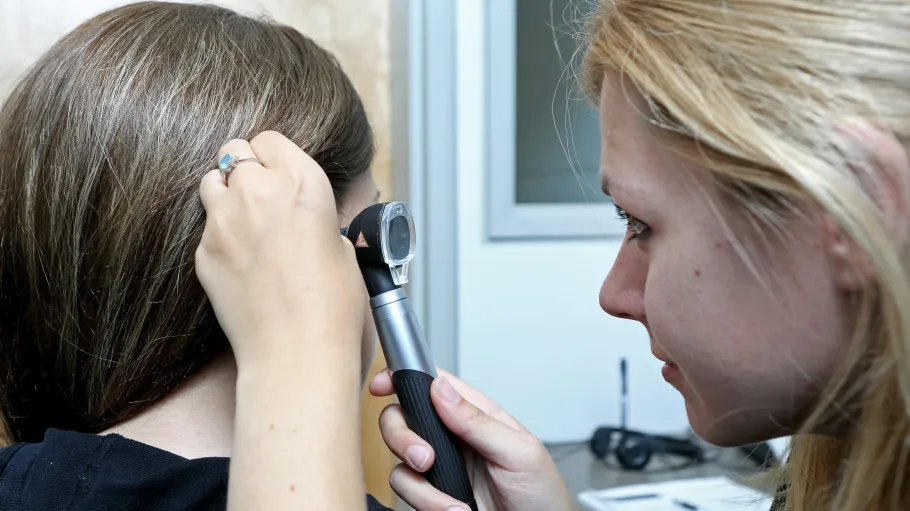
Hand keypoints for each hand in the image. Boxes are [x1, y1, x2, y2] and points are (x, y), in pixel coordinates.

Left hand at [195, 131, 365, 369]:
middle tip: (261, 195)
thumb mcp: (342, 247)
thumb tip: (303, 217)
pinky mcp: (203, 251)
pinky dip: (220, 236)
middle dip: (246, 167)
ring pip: (210, 182)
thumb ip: (316, 217)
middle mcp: (257, 192)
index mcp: (302, 183)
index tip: (280, 171)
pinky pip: (207, 228)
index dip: (275, 155)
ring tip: (246, 222)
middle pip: (233, 150)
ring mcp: (223, 221)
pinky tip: (242, 262)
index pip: (269, 139)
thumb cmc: (331, 306)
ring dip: (226, 193)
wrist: (296, 351)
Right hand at [370, 369, 573, 510]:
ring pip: (399, 459)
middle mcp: (451, 435)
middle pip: (401, 417)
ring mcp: (440, 466)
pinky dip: (426, 503)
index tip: (382, 384)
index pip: (431, 383)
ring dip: (420, 482)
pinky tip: (454, 509)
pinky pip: (406, 490)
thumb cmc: (542, 492)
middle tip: (424, 458)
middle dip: (401, 436)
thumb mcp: (519, 451)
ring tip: (452, 500)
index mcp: (474, 413)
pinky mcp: (432, 495)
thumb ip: (478, 420)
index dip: (402, 377)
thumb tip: (441, 389)